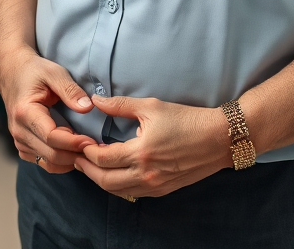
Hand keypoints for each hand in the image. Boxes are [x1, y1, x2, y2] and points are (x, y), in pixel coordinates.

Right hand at [0, 45, 95, 171]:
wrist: (12, 72)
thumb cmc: (34, 71)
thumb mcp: (54, 72)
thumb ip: (70, 90)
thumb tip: (88, 108)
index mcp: (24, 112)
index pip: (52, 137)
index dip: (74, 142)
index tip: (92, 141)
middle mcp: (19, 130)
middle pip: (52, 154)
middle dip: (76, 154)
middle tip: (97, 149)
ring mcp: (19, 140)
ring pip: (49, 162)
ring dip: (70, 160)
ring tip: (88, 151)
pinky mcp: (23, 146)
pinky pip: (44, 162)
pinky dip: (61, 162)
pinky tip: (74, 151)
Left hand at [74, 95, 229, 198]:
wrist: (219, 139)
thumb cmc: (186, 119)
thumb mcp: (151, 106)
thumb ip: (120, 104)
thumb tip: (95, 100)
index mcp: (141, 152)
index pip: (102, 158)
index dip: (85, 151)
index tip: (77, 141)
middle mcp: (147, 174)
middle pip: (105, 181)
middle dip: (87, 170)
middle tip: (75, 157)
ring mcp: (156, 185)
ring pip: (118, 190)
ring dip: (100, 179)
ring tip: (89, 165)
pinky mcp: (164, 190)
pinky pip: (133, 192)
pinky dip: (118, 185)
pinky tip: (112, 173)